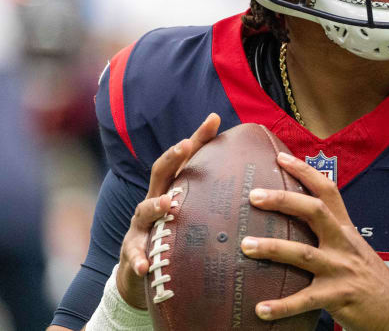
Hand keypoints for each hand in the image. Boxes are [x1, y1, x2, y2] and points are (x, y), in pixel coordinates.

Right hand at [116, 112, 220, 308]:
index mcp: (172, 189)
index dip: (198, 138)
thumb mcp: (192, 212)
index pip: (185, 159)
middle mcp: (154, 200)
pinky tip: (145, 265)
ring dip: (155, 205)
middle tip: (185, 145)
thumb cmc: (173, 234)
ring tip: (167, 203)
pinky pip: (133, 255)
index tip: (214, 119)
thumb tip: (254, 180)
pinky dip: (138, 259)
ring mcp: (141, 225)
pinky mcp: (133, 251)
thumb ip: (214, 196)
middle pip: (160, 173)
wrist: (142, 269)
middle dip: (172, 157)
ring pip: (144, 210)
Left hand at [242, 152, 388, 330]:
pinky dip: (282, 305)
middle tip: (254, 196)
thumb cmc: (367, 275)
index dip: (305, 171)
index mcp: (345, 228)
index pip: (327, 190)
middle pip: (314, 212)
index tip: (280, 157)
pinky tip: (261, 310)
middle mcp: (342, 243)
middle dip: (284, 201)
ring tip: (245, 245)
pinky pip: (305, 300)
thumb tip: (292, 222)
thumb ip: (328, 233)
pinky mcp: (337, 296)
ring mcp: (340, 269)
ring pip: (303, 253)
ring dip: (273, 248)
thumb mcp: (352, 246)